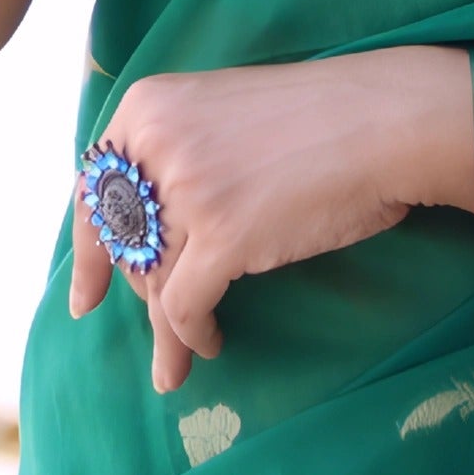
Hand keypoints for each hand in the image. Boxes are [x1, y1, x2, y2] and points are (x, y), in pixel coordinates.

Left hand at [71, 47, 473, 391]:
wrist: (386, 118)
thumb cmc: (320, 117)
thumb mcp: (223, 112)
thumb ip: (178, 152)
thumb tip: (146, 228)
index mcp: (147, 107)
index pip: (93, 191)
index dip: (90, 252)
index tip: (87, 300)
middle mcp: (154, 143)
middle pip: (125, 243)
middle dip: (140, 294)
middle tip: (160, 326)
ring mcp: (186, 190)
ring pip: (152, 284)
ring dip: (164, 333)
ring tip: (176, 367)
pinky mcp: (221, 236)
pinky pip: (182, 306)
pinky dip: (191, 335)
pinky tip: (210, 343)